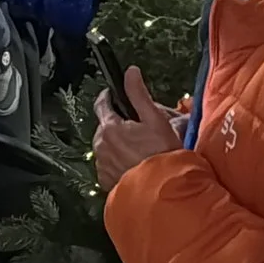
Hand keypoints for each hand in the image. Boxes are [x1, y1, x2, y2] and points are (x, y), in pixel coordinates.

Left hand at [94, 66, 185, 190]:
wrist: (163, 191)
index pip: (102, 104)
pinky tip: (135, 165)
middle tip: (140, 130)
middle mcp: (100, 145)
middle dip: (118, 125)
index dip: (110, 97)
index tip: (115, 95)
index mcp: (109, 127)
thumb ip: (138, 94)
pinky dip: (118, 163)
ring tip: (140, 150)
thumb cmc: (161, 154)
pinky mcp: (106, 181)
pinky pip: (109, 166)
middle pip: (105, 127)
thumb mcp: (154, 119)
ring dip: (118, 145)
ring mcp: (102, 165)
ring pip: (106, 147)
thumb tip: (130, 71)